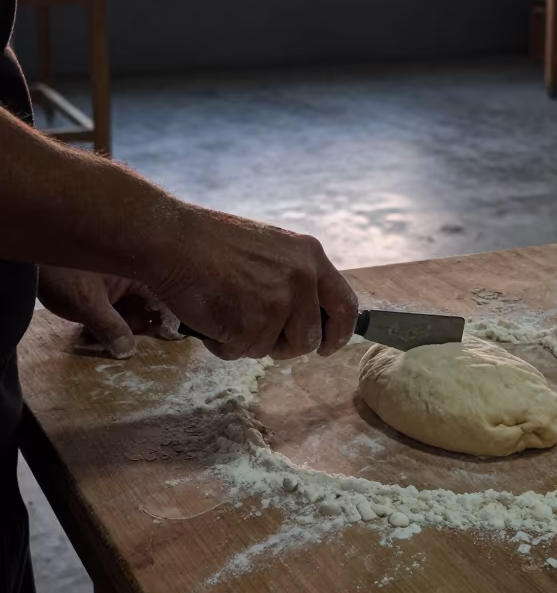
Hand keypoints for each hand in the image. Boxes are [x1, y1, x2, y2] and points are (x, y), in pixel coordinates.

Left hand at [38, 266, 175, 358]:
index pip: (163, 297)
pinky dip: (107, 322)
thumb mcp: (88, 304)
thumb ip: (111, 328)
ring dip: (120, 328)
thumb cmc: (64, 273)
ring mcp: (117, 282)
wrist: (32, 263)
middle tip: (129, 346)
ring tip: (102, 339)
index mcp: (137, 270)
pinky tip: (91, 332)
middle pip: (147, 307)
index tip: (170, 341)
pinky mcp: (103, 289)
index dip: (168, 320)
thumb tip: (128, 352)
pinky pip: (114, 309)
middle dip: (139, 328)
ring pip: (130, 311)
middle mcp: (132, 274)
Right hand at [151, 207, 358, 362]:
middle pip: (310, 337)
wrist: (174, 240)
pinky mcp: (254, 325)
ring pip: (276, 349)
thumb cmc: (211, 244)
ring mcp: (280, 303)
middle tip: (258, 335)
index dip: (339, 332)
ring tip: (227, 312)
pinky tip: (211, 316)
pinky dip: (223, 343)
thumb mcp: (271, 250)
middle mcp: (303, 279)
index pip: (346, 304)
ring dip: (251, 342)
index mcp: (311, 255)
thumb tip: (306, 314)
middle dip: (285, 345)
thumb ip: (294, 278)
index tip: (327, 346)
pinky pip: (243, 352)